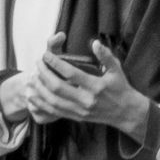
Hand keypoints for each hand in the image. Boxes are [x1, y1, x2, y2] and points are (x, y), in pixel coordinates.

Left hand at [24, 36, 150, 139]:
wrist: (126, 113)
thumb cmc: (121, 88)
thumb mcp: (117, 70)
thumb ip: (106, 56)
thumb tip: (95, 43)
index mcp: (96, 86)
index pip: (71, 73)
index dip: (55, 63)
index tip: (46, 55)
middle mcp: (87, 100)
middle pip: (57, 87)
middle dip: (44, 74)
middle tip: (37, 63)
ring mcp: (80, 110)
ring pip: (52, 100)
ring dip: (39, 88)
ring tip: (33, 76)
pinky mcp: (76, 117)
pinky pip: (54, 111)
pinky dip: (41, 102)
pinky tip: (33, 94)